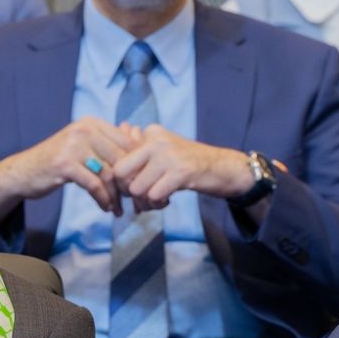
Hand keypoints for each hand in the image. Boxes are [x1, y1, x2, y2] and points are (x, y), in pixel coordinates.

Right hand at [0, 116, 134, 219]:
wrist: (24, 171)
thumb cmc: (59, 161)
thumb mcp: (83, 146)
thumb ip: (107, 145)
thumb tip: (141, 150)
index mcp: (92, 123)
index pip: (127, 143)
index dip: (137, 165)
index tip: (140, 184)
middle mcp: (84, 129)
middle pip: (120, 159)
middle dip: (129, 183)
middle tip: (134, 200)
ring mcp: (74, 145)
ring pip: (109, 173)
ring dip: (117, 195)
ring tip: (119, 208)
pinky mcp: (65, 163)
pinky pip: (94, 185)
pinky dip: (103, 199)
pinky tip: (105, 208)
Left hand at [111, 125, 254, 210]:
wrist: (223, 167)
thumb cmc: (189, 162)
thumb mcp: (164, 152)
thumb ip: (140, 151)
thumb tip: (115, 154)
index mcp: (151, 133)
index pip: (119, 159)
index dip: (120, 180)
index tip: (129, 190)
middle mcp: (157, 140)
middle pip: (122, 173)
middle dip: (127, 192)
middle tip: (140, 200)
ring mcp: (169, 155)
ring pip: (137, 188)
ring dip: (144, 202)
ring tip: (156, 202)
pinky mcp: (181, 172)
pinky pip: (154, 195)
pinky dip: (157, 204)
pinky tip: (167, 201)